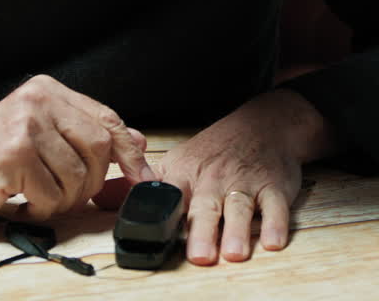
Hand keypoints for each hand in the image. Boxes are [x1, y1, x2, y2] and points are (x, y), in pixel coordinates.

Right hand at [0, 75, 156, 222]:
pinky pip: (52, 194)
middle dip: (93, 181)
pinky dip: (42, 208)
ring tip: (39, 196)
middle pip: (101, 146)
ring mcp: (25, 125)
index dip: (131, 152)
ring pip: (80, 175)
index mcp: (47, 90)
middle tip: (67, 193)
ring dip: (65, 199)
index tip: (143, 178)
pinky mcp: (12, 154)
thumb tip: (138, 140)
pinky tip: (22, 201)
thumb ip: (82, 134)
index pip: (107, 119)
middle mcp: (38, 100)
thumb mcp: (37, 135)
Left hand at [157, 89, 335, 264]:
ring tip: (234, 253)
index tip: (156, 235)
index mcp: (186, 174)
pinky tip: (274, 241)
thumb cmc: (217, 150)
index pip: (171, 196)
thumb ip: (145, 186)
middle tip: (200, 256)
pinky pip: (276, 206)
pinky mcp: (273, 186)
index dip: (164, 214)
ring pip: (239, 207)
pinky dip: (276, 223)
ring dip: (238, 230)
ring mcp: (245, 182)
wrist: (264, 123)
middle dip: (202, 231)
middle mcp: (214, 179)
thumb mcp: (178, 161)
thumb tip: (103, 199)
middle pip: (206, 207)